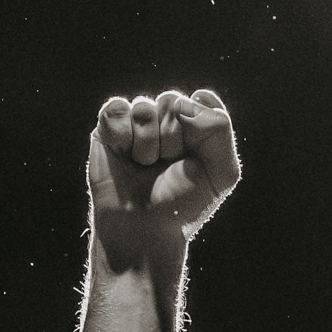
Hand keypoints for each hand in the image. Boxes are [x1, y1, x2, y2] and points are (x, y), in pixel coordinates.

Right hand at [88, 88, 239, 266]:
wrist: (144, 230)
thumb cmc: (182, 204)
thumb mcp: (222, 172)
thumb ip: (219, 127)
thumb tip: (181, 101)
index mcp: (195, 126)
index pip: (200, 101)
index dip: (197, 130)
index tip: (193, 158)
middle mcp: (166, 120)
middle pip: (172, 101)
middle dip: (172, 139)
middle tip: (166, 166)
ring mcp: (137, 122)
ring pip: (144, 108)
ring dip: (147, 145)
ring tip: (145, 166)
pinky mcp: (108, 127)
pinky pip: (117, 111)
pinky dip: (123, 137)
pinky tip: (125, 157)